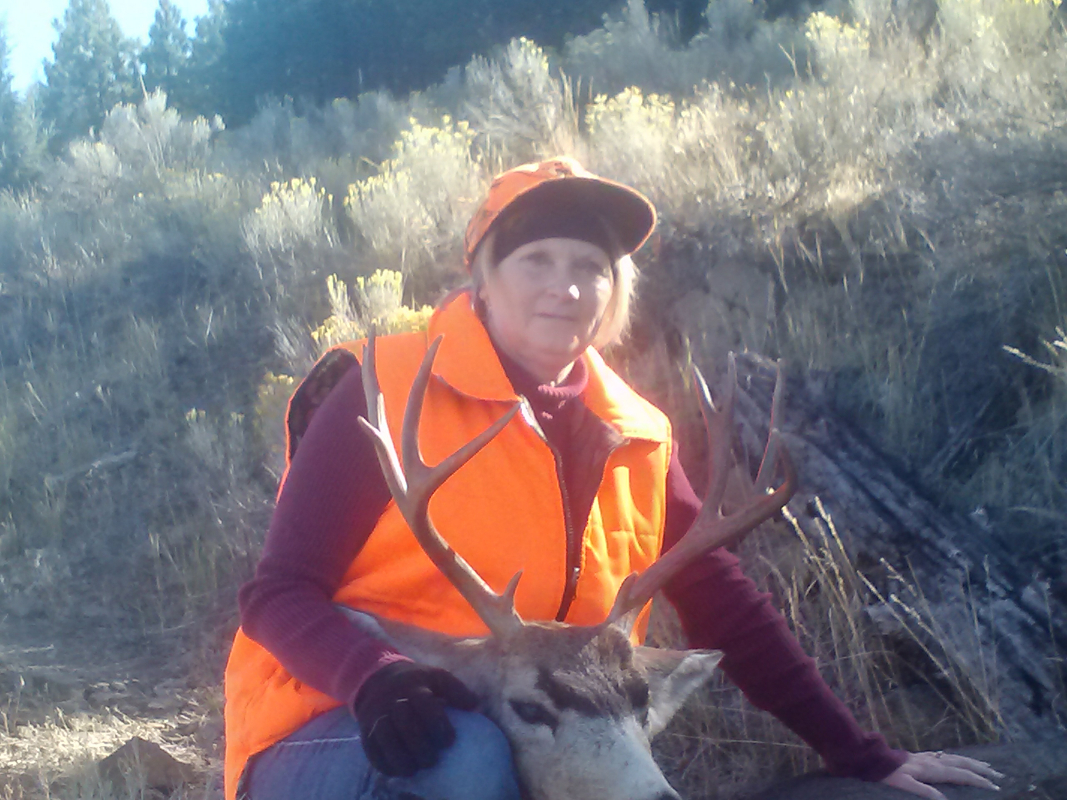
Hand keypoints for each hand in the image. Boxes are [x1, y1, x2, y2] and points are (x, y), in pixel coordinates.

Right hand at [352, 661, 478, 776]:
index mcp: (413, 686)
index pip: (424, 705)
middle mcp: (392, 700)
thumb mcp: (436, 677)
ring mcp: (377, 715)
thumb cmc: (416, 682)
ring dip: (400, 758)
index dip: (438, 725)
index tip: (450, 741)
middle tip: (433, 760)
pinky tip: (397, 771)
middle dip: (420, 746)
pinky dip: (383, 763)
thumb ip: (456, 690)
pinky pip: (371, 749)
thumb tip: (475, 706)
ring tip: (414, 769)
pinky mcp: (365, 729)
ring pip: (385, 738)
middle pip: (405, 724)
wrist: (378, 679)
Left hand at [881, 750, 1003, 798]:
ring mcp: (928, 757)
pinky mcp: (922, 757)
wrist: (874, 759)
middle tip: (999, 775)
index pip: (961, 775)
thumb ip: (924, 791)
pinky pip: (945, 756)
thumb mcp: (905, 785)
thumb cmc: (889, 774)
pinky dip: (957, 758)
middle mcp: (934, 761)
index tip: (995, 786)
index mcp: (933, 770)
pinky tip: (958, 759)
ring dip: (972, 762)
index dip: (978, 780)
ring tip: (987, 766)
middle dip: (982, 769)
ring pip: (956, 758)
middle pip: (963, 764)